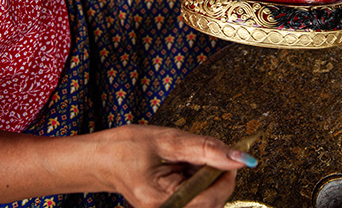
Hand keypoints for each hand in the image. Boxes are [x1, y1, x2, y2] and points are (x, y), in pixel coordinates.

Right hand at [97, 125, 254, 207]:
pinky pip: (196, 198)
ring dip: (207, 178)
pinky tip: (184, 168)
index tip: (231, 155)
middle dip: (216, 176)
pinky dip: (197, 181)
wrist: (101, 158)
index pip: (211, 198)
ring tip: (186, 159)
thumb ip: (206, 149)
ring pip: (207, 200)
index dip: (226, 176)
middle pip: (212, 202)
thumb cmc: (125, 147)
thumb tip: (239, 158)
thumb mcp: (167, 140)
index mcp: (162, 201)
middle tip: (203, 152)